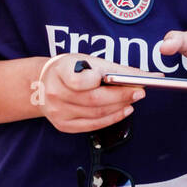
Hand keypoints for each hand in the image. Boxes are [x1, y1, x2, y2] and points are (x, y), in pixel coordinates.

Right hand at [36, 54, 150, 133]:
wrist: (43, 83)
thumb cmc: (70, 69)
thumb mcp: (87, 60)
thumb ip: (114, 69)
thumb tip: (144, 76)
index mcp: (59, 71)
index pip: (80, 81)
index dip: (104, 82)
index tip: (127, 80)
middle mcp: (55, 93)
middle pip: (94, 100)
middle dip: (121, 97)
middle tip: (139, 92)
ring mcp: (58, 112)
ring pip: (96, 114)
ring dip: (119, 108)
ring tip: (133, 99)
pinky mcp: (63, 125)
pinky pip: (92, 125)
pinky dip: (111, 119)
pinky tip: (123, 111)